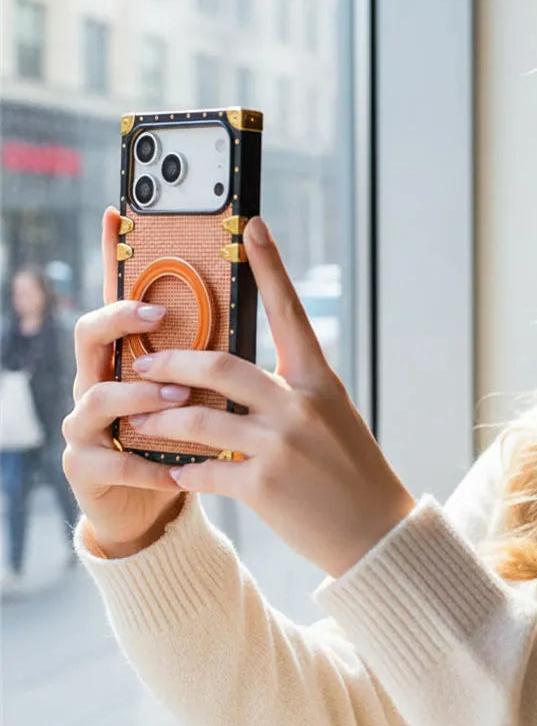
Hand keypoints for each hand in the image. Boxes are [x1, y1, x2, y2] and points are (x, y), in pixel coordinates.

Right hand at [61, 206, 187, 556]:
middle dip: (122, 320)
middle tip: (160, 316)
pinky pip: (108, 459)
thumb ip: (221, 358)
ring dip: (139, 394)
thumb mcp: (213, 395)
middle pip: (91, 332)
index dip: (113, 257)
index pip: (120, 299)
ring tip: (177, 396)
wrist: (161, 508)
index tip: (120, 217)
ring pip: (98, 394)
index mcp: (133, 356)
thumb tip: (260, 303)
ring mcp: (88, 423)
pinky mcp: (87, 466)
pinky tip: (172, 468)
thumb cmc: (192, 443)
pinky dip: (142, 462)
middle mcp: (101, 380)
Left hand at [120, 214, 416, 577]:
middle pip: (218, 367)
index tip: (251, 226)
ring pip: (196, 420)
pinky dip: (182, 474)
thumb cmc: (351, 472)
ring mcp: (282, 445)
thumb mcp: (332, 418)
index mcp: (320, 381)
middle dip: (170, 364)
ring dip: (157, 422)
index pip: (290, 312)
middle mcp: (300, 405)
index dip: (270, 267)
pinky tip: (174, 477)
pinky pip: (203, 471)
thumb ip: (291, 392)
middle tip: (142, 365)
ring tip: (135, 422)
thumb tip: (235, 379)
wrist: (375, 533)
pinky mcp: (264, 486)